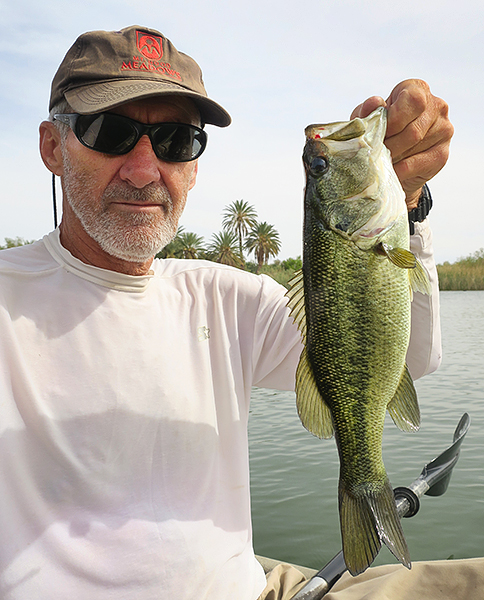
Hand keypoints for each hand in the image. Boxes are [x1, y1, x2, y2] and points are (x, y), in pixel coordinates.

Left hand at [351, 80, 453, 208]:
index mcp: (417, 89)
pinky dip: (401, 170)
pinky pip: (419, 163)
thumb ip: (368, 110)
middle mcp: (436, 105)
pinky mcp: (442, 153)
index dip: (394, 120)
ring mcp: (444, 129)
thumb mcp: (368, 119)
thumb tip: (374, 103)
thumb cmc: (379, 132)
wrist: (391, 159)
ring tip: (380, 161)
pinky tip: (391, 171)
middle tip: (375, 153)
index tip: (379, 133)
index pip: (413, 100)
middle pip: (413, 128)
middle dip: (390, 144)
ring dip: (393, 157)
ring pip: (415, 145)